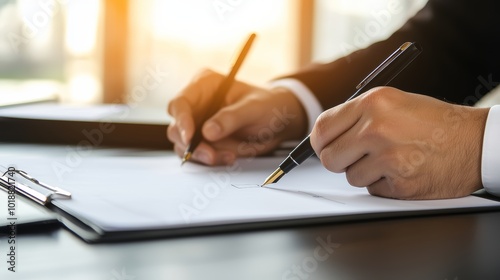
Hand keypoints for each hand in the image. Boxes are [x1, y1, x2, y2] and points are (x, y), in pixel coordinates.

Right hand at [167, 69, 306, 164]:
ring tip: (230, 155)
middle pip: (177, 127)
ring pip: (185, 145)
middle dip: (192, 145)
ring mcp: (199, 124)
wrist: (279, 122)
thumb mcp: (254, 108)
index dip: (181, 121)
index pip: (181, 103)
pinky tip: (230, 156)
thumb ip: (231, 118)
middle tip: (210, 154)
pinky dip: (212, 160)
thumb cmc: (268, 105)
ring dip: (204, 155)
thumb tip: (208, 131)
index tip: (190, 137)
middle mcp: (197, 104)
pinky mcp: (204, 141)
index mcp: (204, 85)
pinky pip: (198, 155)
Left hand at [310, 87, 488, 199]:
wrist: (476, 142)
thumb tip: (323, 138)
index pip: (322, 128)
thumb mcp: (393, 103)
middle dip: (340, 161)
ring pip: (350, 177)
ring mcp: (388, 157)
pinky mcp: (400, 183)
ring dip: (366, 173)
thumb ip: (357, 117)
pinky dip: (384, 185)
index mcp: (373, 103)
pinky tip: (404, 170)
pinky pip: (372, 190)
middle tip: (357, 157)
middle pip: (329, 158)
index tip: (326, 146)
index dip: (320, 142)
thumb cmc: (434, 122)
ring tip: (392, 159)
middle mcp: (377, 128)